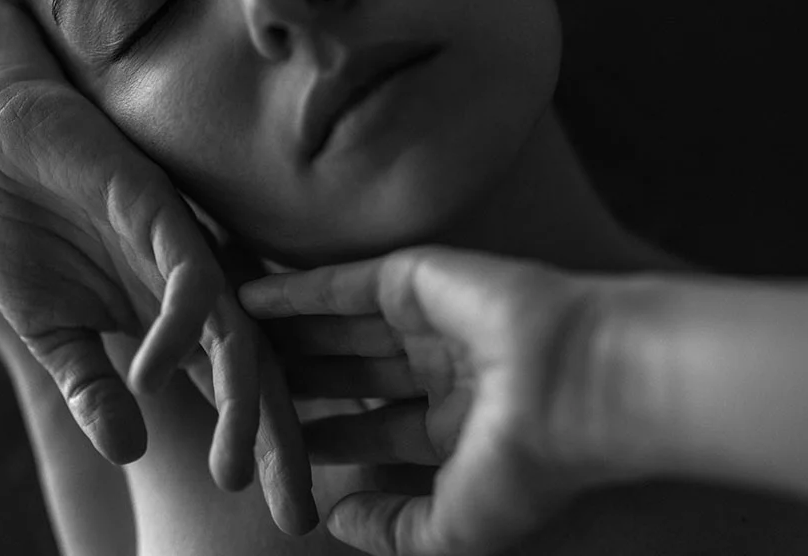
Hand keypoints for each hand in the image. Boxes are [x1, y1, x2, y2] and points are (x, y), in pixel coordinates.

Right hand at [0, 59, 315, 533]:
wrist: (7, 144)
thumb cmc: (36, 233)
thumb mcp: (55, 331)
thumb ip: (93, 387)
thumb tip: (129, 450)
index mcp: (182, 323)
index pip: (238, 395)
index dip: (266, 451)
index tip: (287, 516)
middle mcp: (202, 292)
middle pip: (261, 374)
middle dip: (282, 444)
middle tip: (298, 514)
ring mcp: (189, 252)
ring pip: (239, 333)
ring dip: (241, 401)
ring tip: (239, 469)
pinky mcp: (166, 213)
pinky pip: (189, 278)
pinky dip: (174, 330)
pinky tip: (153, 374)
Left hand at [240, 246, 672, 554]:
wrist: (577, 386)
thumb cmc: (529, 464)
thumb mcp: (456, 526)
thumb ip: (394, 530)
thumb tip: (335, 521)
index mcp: (457, 424)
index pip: (374, 433)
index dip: (323, 441)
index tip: (273, 447)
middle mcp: (440, 369)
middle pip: (349, 378)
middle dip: (300, 384)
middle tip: (239, 390)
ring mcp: (428, 321)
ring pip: (339, 329)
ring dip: (288, 335)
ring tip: (230, 342)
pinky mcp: (416, 278)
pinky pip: (341, 285)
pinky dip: (295, 291)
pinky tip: (248, 300)